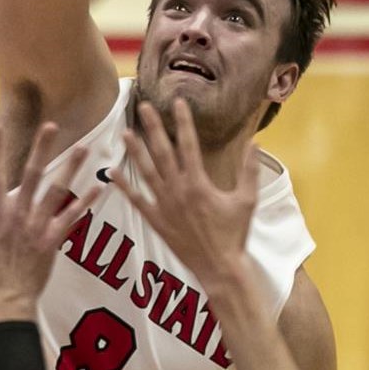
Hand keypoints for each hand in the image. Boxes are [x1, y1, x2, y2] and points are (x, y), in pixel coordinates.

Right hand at [0, 122, 100, 324]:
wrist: (5, 303)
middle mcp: (18, 216)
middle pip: (33, 176)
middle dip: (42, 149)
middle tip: (51, 125)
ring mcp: (38, 227)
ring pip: (58, 192)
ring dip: (71, 169)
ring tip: (84, 147)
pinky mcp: (53, 241)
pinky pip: (73, 218)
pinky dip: (86, 202)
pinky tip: (100, 186)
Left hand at [112, 99, 259, 290]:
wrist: (219, 267)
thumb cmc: (235, 234)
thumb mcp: (247, 200)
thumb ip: (250, 170)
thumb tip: (256, 143)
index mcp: (199, 183)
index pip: (189, 144)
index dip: (183, 121)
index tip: (178, 102)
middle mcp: (178, 190)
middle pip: (162, 152)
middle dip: (153, 128)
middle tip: (143, 107)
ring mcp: (164, 205)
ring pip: (146, 173)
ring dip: (135, 152)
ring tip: (126, 133)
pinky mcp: (156, 221)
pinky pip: (136, 201)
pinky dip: (124, 187)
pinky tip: (112, 173)